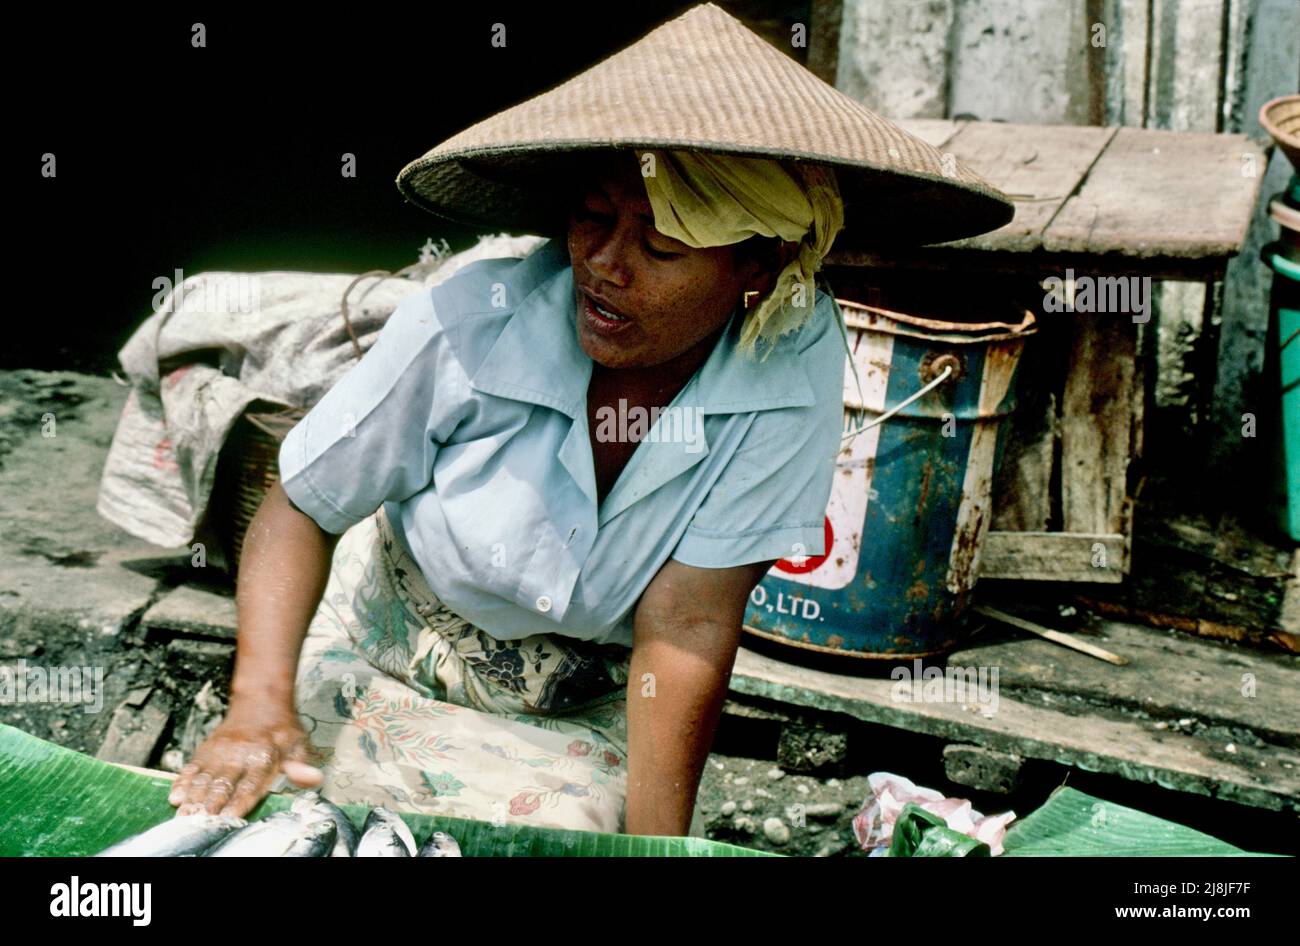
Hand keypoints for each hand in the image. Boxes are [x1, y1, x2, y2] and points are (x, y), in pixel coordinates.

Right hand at [167, 705, 322, 817]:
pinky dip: (182, 781)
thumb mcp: (299, 745)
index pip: (250, 785)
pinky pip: (192, 765)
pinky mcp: (207, 747)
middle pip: (222, 783)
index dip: (238, 802)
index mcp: (264, 757)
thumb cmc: (282, 730)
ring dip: (193, 797)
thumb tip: (314, 780)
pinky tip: (175, 796)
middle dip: (209, 804)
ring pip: (204, 776)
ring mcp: (221, 750)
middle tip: (198, 821)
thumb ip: (302, 767)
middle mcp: (240, 754)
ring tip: (183, 815)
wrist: (261, 700)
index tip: (227, 818)